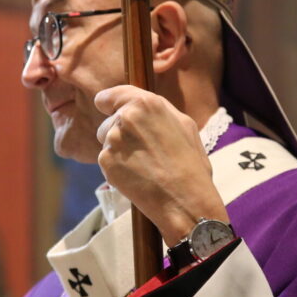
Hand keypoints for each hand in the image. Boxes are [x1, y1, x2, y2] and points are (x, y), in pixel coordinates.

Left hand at [94, 85, 227, 245]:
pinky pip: (106, 161)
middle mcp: (125, 117)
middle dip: (119, 133)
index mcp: (146, 103)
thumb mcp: (184, 125)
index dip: (108, 104)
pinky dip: (117, 168)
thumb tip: (138, 106)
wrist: (185, 200)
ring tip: (143, 165)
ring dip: (118, 151)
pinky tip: (137, 176)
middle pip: (108, 122)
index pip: (108, 96)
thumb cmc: (190, 164)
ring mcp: (113, 140)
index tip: (108, 110)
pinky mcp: (106, 161)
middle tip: (143, 150)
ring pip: (107, 142)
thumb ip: (157, 111)